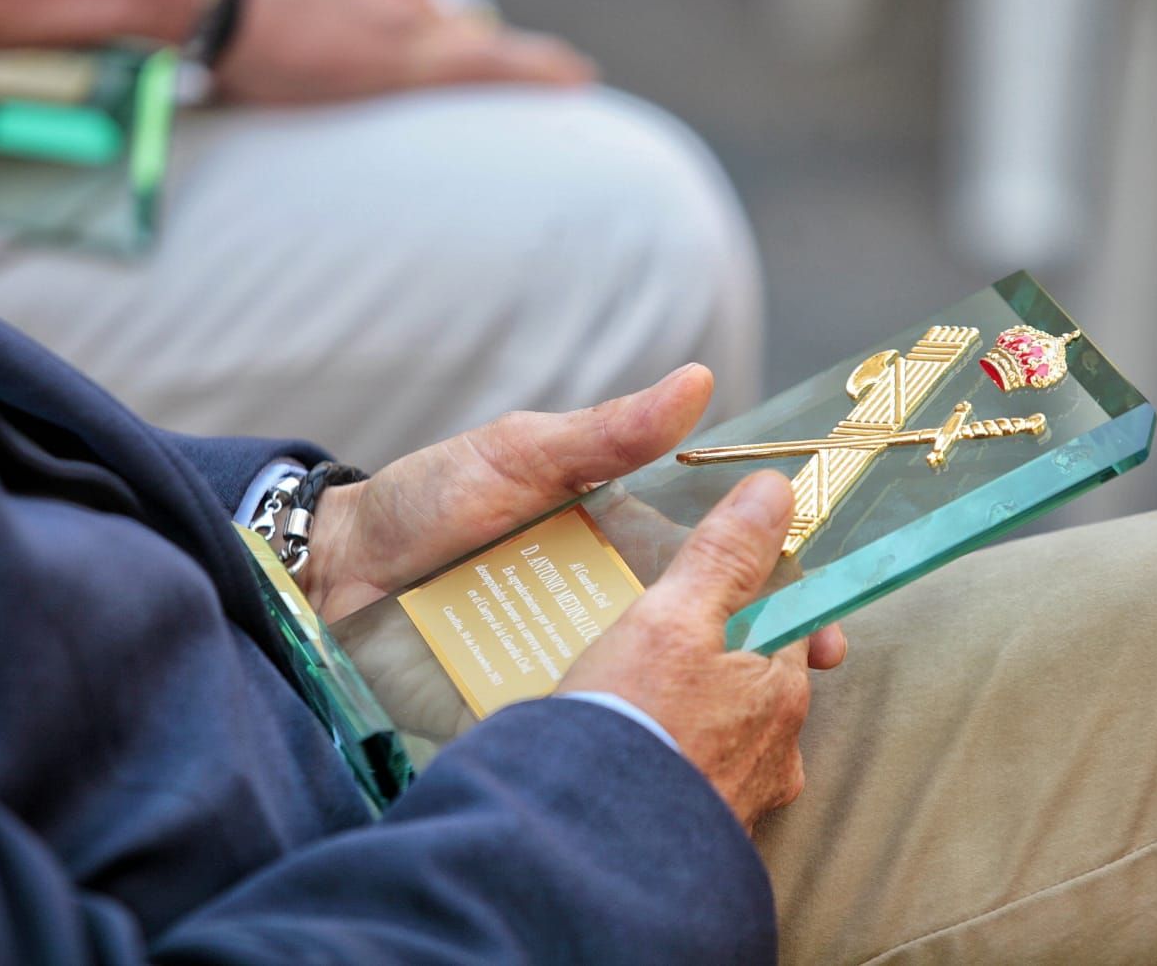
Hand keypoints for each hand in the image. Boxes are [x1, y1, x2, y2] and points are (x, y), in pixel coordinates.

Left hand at [215, 0, 593, 103]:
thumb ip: (382, 82)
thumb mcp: (323, 99)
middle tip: (377, 66)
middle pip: (454, 34)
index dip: (544, 70)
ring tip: (334, 29)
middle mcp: (410, 10)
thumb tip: (405, 66)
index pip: (495, 61)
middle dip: (432, 52)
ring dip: (396, 15)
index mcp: (404, 59)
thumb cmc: (252, 59)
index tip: (580, 75)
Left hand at [308, 365, 842, 759]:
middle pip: (702, 651)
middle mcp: (611, 614)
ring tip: (740, 747)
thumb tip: (697, 383)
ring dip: (697, 725)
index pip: (725, 575)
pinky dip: (618, 752)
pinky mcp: (529, 709)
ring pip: (652, 701)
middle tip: (798, 694)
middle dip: (757, 678)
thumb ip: (606, 434)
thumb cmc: (430, 499)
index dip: (783, 601)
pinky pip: (585, 734)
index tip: (822, 632)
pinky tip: (654, 773)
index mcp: (627, 548)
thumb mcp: (522, 454)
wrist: (333, 570)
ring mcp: (573, 667)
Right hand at [560, 471, 844, 831]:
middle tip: (658, 649)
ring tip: (633, 706)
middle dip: (717, 664)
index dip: (759, 597)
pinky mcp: (703, 841)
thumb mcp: (672, 617)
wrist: (592, 855)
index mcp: (779, 689)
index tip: (722, 592)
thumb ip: (724, 555)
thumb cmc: (633, 727)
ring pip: (728, 739)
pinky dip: (670, 768)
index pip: (792, 624)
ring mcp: (742, 802)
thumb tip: (777, 491)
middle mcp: (777, 752)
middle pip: (756, 683)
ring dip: (692, 721)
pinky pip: (695, 786)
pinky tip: (629, 760)